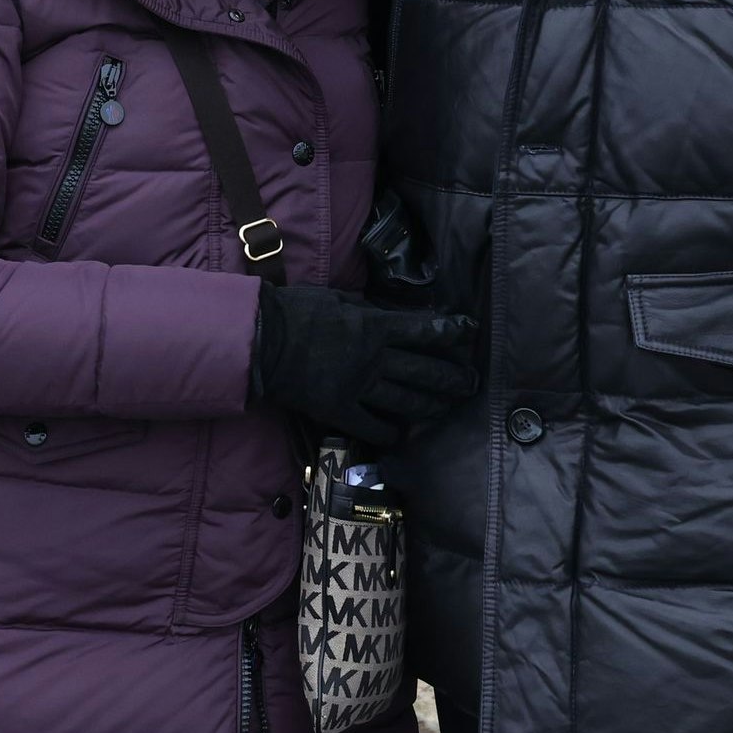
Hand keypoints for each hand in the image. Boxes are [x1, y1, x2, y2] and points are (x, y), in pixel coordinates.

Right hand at [249, 283, 475, 449]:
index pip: (424, 330)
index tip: (468, 331)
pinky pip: (373, 427)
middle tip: (472, 383)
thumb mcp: (336, 297)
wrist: (261, 342)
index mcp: (375, 327)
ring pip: (406, 402)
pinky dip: (390, 432)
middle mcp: (374, 360)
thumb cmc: (295, 311)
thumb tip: (390, 312)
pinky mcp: (340, 411)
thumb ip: (366, 307)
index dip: (450, 331)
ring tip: (446, 407)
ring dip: (431, 406)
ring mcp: (359, 388)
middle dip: (453, 378)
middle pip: (425, 371)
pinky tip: (401, 435)